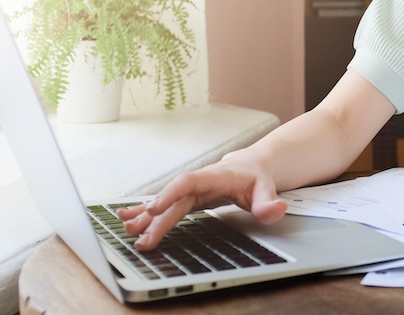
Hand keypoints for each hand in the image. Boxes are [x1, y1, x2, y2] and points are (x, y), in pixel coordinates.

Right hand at [116, 149, 287, 249]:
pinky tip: (129, 218)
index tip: (155, 209)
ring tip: (127, 228)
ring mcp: (192, 189)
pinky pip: (167, 204)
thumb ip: (269, 202)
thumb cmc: (259, 176)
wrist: (256, 164)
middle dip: (156, 219)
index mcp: (215, 176)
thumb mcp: (267, 189)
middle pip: (174, 200)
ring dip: (146, 215)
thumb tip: (276, 210)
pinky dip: (147, 211)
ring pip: (167, 203)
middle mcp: (199, 182)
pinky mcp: (189, 197)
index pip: (189, 183)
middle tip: (142, 239)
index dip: (171, 194)